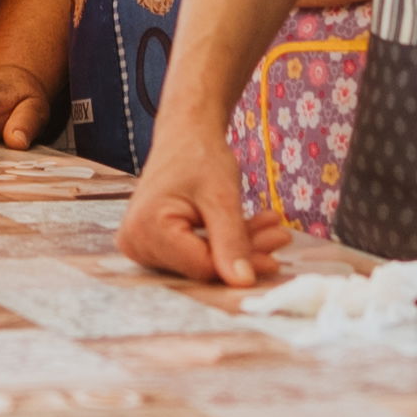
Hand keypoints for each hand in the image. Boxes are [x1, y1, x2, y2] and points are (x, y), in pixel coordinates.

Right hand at [118, 120, 282, 287]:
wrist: (184, 134)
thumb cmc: (199, 155)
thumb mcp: (221, 197)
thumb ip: (231, 240)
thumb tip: (244, 282)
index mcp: (147, 229)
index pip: (201, 266)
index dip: (242, 262)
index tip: (276, 254)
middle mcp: (135, 242)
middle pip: (202, 265)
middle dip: (245, 251)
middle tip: (281, 237)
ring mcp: (140, 245)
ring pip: (202, 260)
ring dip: (239, 246)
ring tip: (270, 226)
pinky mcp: (152, 244)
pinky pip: (194, 253)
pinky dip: (224, 241)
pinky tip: (252, 227)